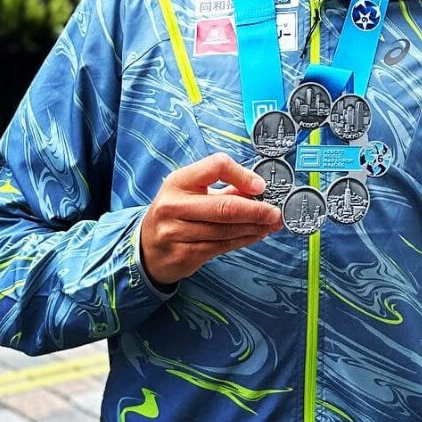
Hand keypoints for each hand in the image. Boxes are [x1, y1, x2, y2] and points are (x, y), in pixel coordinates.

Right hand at [139, 153, 282, 285]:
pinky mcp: (183, 255)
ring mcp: (176, 233)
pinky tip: (256, 235)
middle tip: (275, 213)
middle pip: (225, 207)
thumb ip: (225, 188)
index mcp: (178, 181)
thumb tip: (259, 189)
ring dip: (254, 228)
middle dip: (256, 211)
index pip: (216, 166)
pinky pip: (221, 247)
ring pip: (226, 230)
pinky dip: (243, 240)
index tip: (260, 186)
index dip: (243, 175)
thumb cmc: (176, 212)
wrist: (146, 248)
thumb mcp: (192, 192)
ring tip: (270, 225)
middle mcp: (173, 206)